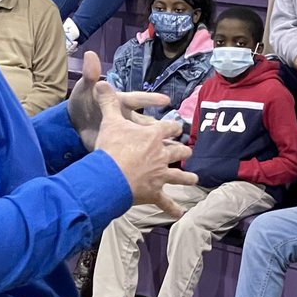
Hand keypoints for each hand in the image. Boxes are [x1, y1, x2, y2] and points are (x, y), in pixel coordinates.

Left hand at [68, 50, 175, 151]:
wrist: (71, 124)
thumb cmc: (81, 102)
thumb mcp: (85, 89)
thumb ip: (90, 75)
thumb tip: (89, 54)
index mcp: (120, 102)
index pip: (137, 99)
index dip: (150, 99)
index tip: (166, 100)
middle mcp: (127, 117)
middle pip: (146, 123)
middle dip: (161, 126)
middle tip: (178, 129)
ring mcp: (125, 133)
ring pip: (146, 139)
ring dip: (159, 144)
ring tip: (177, 150)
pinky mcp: (119, 146)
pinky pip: (136, 153)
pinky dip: (147, 159)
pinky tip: (160, 165)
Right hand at [93, 82, 195, 214]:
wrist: (111, 176)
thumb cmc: (112, 147)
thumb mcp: (110, 120)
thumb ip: (108, 102)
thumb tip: (102, 82)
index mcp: (154, 136)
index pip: (169, 127)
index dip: (172, 127)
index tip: (176, 127)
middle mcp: (162, 155)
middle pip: (178, 151)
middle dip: (182, 151)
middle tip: (185, 151)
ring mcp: (161, 175)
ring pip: (179, 176)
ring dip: (186, 177)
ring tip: (194, 178)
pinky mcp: (154, 192)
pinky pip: (166, 202)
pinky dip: (172, 209)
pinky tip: (180, 214)